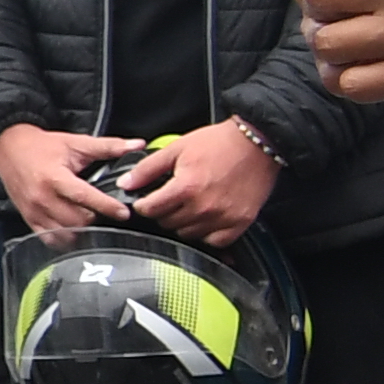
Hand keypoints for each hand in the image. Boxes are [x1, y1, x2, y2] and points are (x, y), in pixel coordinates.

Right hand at [0, 123, 146, 241]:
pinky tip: (75, 231)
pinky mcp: (28, 218)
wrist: (7, 147)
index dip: (107, 207)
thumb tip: (137, 145)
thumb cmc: (41, 146)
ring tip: (92, 222)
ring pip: (65, 233)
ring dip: (82, 231)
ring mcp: (34, 210)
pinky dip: (66, 239)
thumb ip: (108, 146)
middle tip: (106, 214)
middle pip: (77, 220)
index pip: (84, 197)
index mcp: (54, 177)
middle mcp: (42, 197)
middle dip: (96, 219)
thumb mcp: (75, 142)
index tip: (123, 212)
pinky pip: (50, 239)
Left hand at [115, 123, 279, 249]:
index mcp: (186, 188)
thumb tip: (126, 184)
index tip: (146, 201)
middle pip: (168, 223)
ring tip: (188, 206)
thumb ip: (147, 168)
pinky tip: (205, 219)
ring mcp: (224, 217)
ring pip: (189, 234)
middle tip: (169, 200)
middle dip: (163, 212)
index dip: (143, 205)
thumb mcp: (176, 148)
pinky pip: (216, 241)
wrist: (257, 143)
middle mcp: (205, 207)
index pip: (150, 210)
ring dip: (183, 223)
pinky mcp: (241, 222)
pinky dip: (207, 234)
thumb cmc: (219, 143)